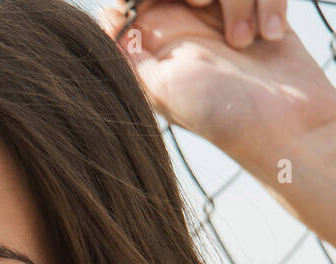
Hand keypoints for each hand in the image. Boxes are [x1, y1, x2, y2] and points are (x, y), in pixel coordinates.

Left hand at [96, 0, 335, 168]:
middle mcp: (184, 24)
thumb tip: (101, 19)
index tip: (169, 2)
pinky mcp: (260, 12)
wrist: (285, 128)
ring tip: (242, 42)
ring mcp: (223, 17)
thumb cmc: (218, 115)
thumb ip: (125, 53)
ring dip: (236, 1)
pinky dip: (268, 3)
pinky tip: (268, 36)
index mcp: (151, 41)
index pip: (132, 1)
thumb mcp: (158, 87)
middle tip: (201, 2)